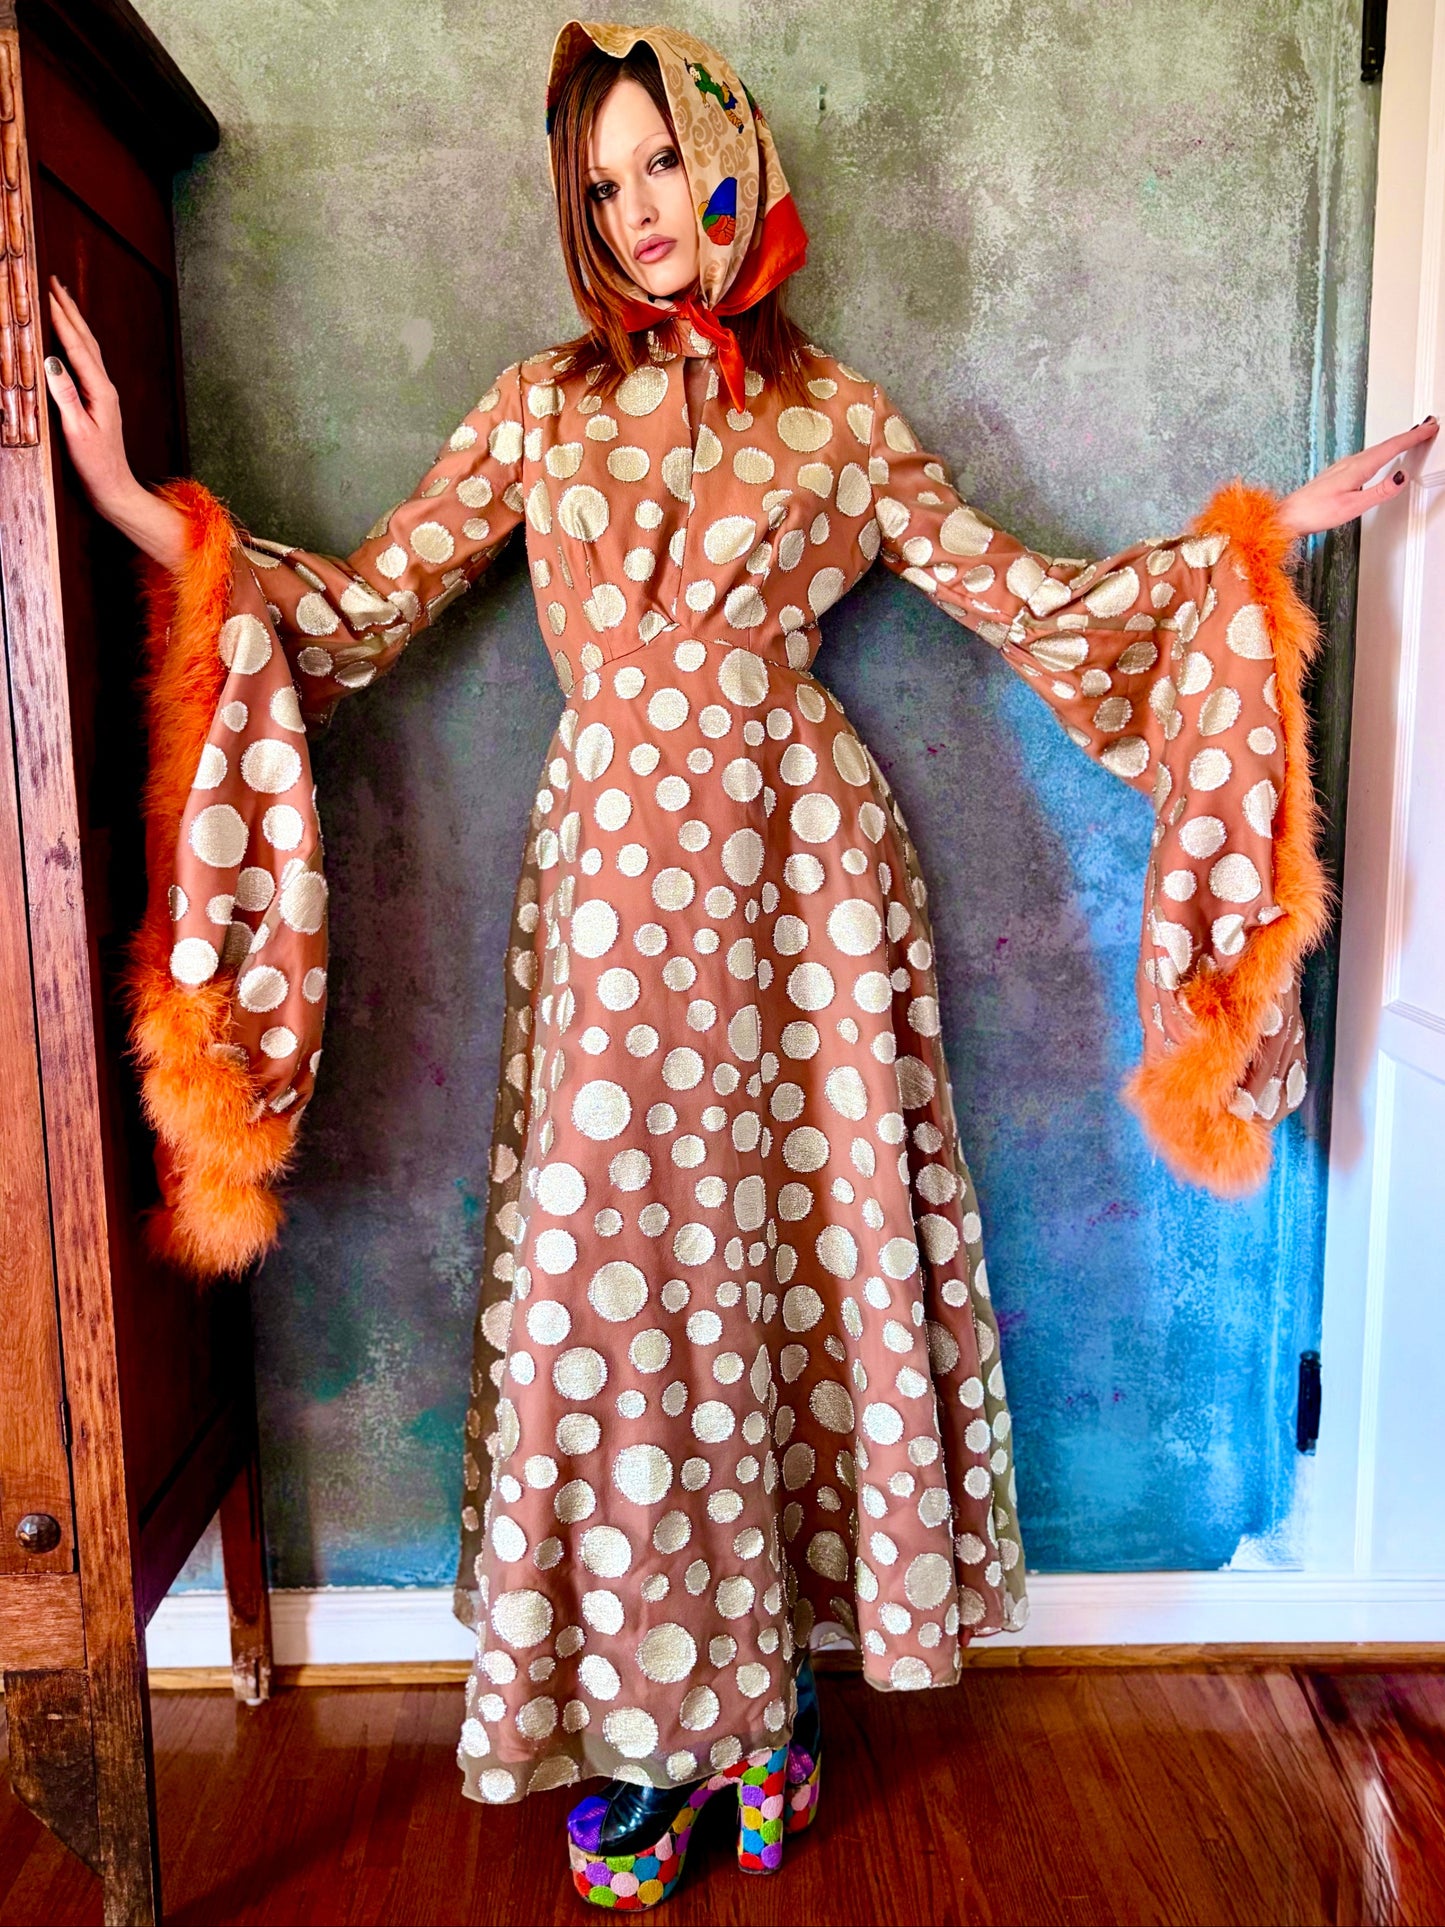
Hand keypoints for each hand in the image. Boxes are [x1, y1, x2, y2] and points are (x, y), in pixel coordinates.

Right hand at [43, 277, 137, 512]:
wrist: (114, 487)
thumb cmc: (95, 465)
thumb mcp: (77, 431)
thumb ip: (65, 396)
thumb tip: (53, 362)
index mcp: (100, 391)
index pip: (77, 346)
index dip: (61, 318)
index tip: (47, 292)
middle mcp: (104, 387)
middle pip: (86, 339)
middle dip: (69, 309)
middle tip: (54, 281)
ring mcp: (103, 393)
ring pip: (88, 347)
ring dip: (74, 321)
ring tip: (61, 299)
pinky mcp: (98, 400)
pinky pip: (85, 361)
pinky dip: (75, 341)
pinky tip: (69, 337)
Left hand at [1277, 418, 1438, 536]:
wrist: (1290, 515)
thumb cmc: (1315, 512)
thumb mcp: (1353, 506)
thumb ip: (1380, 492)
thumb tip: (1401, 477)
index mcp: (1358, 467)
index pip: (1392, 447)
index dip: (1413, 437)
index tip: (1431, 427)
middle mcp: (1351, 462)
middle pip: (1386, 444)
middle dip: (1409, 435)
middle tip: (1428, 426)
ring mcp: (1344, 466)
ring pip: (1377, 449)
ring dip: (1396, 442)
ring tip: (1412, 437)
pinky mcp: (1339, 472)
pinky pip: (1367, 456)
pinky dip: (1382, 451)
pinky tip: (1381, 455)